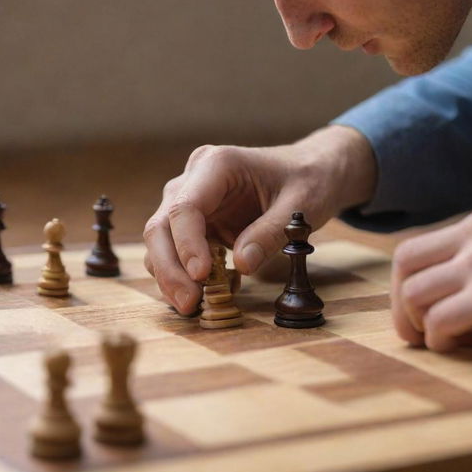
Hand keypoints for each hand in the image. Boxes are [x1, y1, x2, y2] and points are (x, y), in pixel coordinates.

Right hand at [144, 125, 375, 314]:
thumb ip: (270, 233)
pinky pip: (178, 249)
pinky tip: (203, 296)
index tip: (201, 276)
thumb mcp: (300, 206)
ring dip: (171, 275)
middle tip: (190, 304)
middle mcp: (195, 178)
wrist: (310, 170)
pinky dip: (183, 274)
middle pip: (161, 225)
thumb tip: (242, 265)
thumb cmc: (308, 180)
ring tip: (194, 306)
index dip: (187, 244)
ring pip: (162, 240)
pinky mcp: (198, 221)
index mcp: (217, 164)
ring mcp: (193, 199)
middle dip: (169, 268)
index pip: (185, 206)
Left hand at [391, 210, 471, 351]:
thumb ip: (471, 255)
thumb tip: (429, 284)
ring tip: (447, 338)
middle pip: (403, 265)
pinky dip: (441, 340)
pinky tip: (468, 345)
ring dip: (421, 325)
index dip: (401, 283)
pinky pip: (439, 321)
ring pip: (415, 294)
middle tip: (414, 331)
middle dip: (400, 303)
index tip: (412, 308)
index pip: (412, 248)